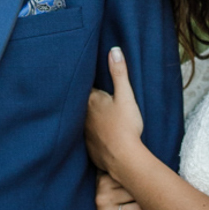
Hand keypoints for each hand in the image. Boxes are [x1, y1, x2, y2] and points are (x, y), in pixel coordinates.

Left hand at [85, 48, 144, 178]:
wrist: (124, 159)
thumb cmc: (126, 125)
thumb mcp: (126, 96)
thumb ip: (119, 73)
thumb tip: (114, 50)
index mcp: (91, 101)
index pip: (84, 88)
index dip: (87, 84)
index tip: (89, 79)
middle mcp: (83, 117)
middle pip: (82, 105)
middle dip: (87, 101)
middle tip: (95, 97)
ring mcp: (85, 134)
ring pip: (84, 122)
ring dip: (89, 119)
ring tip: (98, 116)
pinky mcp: (90, 149)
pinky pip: (89, 138)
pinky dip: (94, 135)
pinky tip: (101, 136)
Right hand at [96, 170, 147, 209]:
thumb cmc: (107, 200)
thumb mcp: (107, 181)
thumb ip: (118, 168)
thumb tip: (139, 149)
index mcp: (103, 181)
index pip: (133, 177)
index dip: (143, 182)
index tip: (148, 183)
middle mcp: (102, 197)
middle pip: (138, 193)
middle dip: (145, 197)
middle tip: (148, 198)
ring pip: (139, 209)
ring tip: (144, 209)